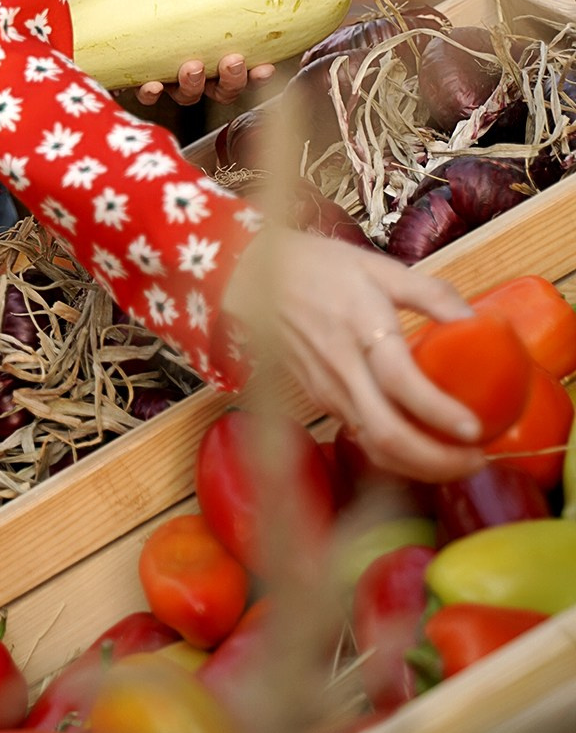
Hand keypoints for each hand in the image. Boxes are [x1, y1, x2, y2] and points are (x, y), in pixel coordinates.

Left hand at [135, 0, 275, 107]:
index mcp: (217, 44)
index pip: (247, 67)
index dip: (259, 74)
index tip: (266, 66)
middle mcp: (198, 65)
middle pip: (222, 88)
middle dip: (230, 79)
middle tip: (230, 59)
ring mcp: (168, 76)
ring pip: (187, 95)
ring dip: (192, 85)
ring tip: (190, 65)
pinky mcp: (137, 78)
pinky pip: (145, 93)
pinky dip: (150, 92)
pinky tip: (150, 84)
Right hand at [219, 231, 486, 482]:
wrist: (255, 276)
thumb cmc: (318, 267)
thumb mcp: (376, 266)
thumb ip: (429, 293)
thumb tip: (476, 321)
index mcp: (360, 327)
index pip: (400, 382)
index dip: (438, 411)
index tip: (475, 429)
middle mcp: (342, 369)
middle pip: (387, 434)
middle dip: (437, 461)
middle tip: (477, 459)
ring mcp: (327, 390)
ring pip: (373, 446)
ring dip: (419, 466)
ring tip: (458, 462)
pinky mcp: (320, 400)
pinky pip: (360, 437)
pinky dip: (395, 454)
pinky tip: (422, 448)